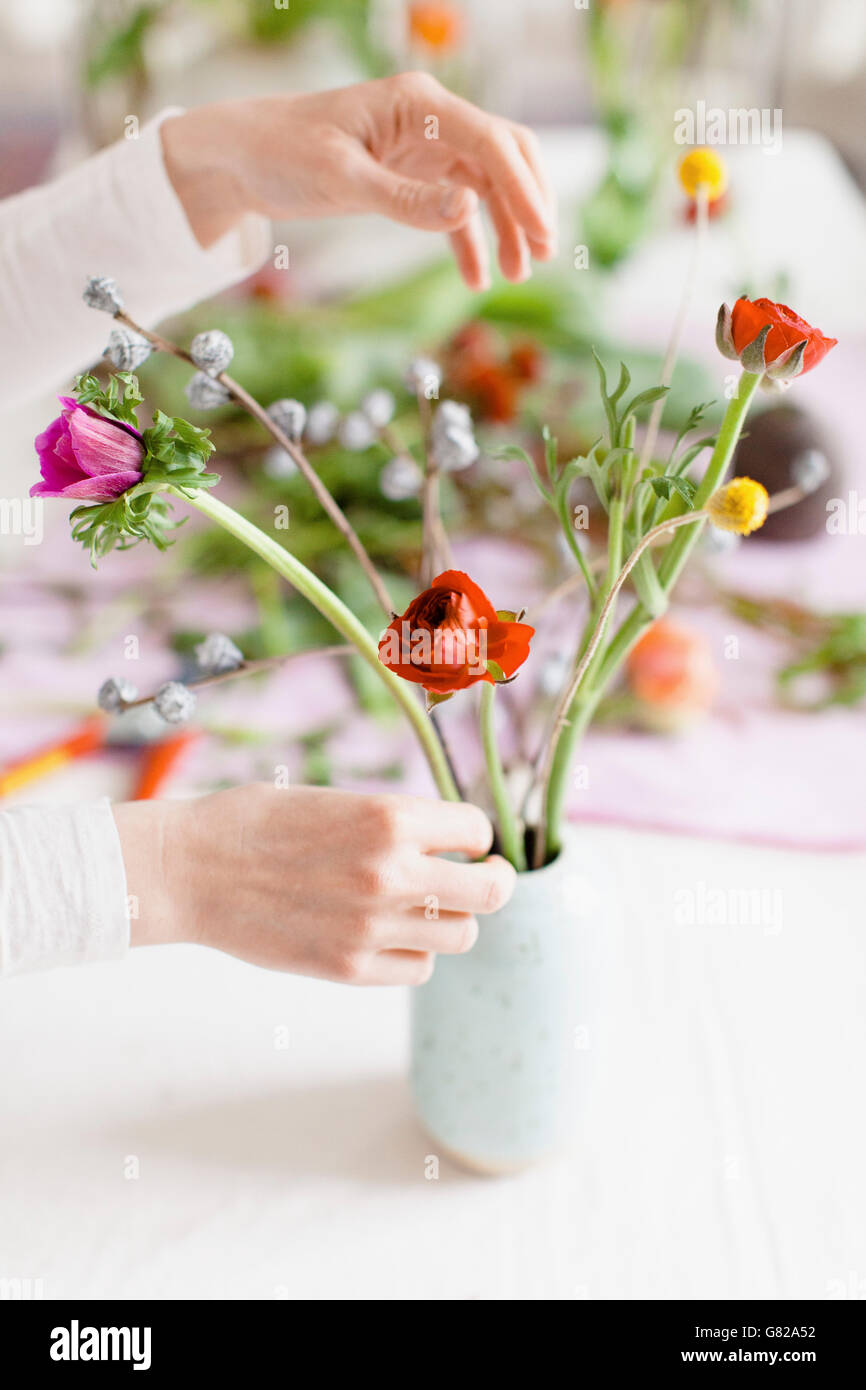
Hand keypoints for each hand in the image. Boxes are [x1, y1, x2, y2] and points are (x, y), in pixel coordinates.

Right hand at [114, 784, 514, 984]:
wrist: (189, 868)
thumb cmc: (255, 822)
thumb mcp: (336, 800)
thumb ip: (393, 823)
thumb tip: (444, 841)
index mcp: (389, 817)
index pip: (477, 829)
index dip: (472, 833)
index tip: (461, 839)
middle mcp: (392, 872)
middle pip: (492, 892)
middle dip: (493, 881)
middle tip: (484, 877)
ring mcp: (373, 926)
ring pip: (461, 936)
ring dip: (451, 920)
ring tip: (424, 907)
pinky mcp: (349, 968)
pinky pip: (418, 969)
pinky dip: (414, 953)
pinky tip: (388, 934)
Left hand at [161, 72, 555, 287]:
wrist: (241, 156)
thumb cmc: (282, 152)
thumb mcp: (341, 179)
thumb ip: (405, 199)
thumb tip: (468, 213)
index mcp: (418, 103)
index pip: (492, 143)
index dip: (525, 191)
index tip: (544, 236)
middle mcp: (429, 118)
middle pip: (504, 155)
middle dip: (528, 203)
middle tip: (543, 254)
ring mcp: (422, 146)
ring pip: (486, 184)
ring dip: (505, 226)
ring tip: (517, 273)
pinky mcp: (409, 173)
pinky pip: (454, 207)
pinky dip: (468, 240)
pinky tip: (476, 277)